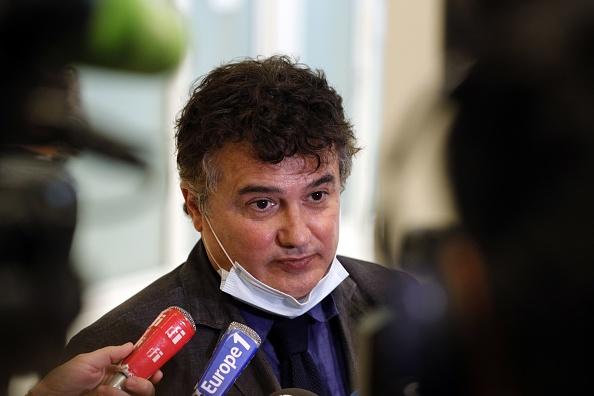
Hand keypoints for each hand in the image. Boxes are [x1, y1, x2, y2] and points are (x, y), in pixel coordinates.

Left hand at [28, 343, 162, 395]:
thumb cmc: (63, 380)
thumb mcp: (87, 360)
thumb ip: (110, 353)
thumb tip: (131, 345)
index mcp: (115, 370)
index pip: (140, 368)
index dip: (151, 368)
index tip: (156, 369)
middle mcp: (118, 385)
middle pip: (145, 386)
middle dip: (145, 384)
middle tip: (133, 382)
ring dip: (125, 394)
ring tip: (106, 391)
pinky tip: (103, 395)